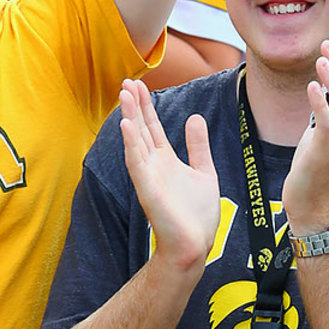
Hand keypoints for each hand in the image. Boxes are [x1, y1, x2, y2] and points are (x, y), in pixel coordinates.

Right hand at [119, 78, 219, 275]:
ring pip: (135, 140)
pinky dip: (130, 144)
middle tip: (127, 82)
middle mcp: (153, 164)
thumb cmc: (197, 216)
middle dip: (134, 105)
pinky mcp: (147, 189)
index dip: (145, 105)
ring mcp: (148, 176)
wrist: (194, 246)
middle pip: (140, 128)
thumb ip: (198, 146)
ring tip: (124, 95)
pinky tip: (126, 126)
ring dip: (129, 117)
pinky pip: (136, 163)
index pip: (151, 126)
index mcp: (165, 160)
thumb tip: (195, 117)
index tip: (138, 85)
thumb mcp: (204, 172)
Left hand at [282, 36, 328, 234]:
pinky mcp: (323, 150)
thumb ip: (324, 110)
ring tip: (321, 59)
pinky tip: (311, 85)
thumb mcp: (321, 132)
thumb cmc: (314, 165)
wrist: (312, 201)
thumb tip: (320, 85)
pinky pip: (326, 123)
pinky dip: (319, 102)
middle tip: (328, 42)